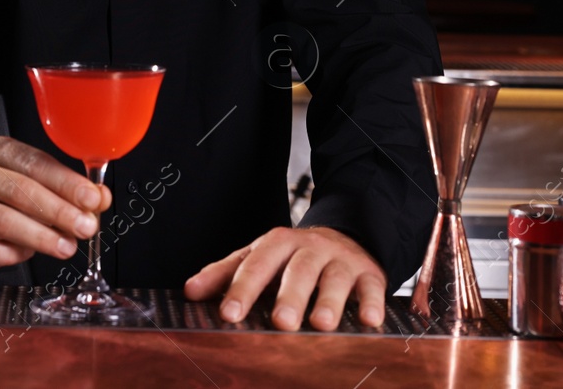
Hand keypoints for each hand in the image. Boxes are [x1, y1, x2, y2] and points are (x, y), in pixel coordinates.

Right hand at [0, 135, 111, 275]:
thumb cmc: (5, 199)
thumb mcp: (36, 187)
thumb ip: (68, 192)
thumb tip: (100, 199)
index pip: (34, 163)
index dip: (66, 182)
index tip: (93, 199)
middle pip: (18, 189)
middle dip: (57, 210)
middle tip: (85, 227)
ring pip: (0, 218)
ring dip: (38, 235)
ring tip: (66, 247)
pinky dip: (6, 253)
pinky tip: (24, 256)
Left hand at [183, 226, 385, 330]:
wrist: (343, 238)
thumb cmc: (292, 258)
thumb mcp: (258, 258)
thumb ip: (225, 274)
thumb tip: (190, 292)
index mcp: (277, 243)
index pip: (257, 264)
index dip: (242, 289)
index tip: (229, 314)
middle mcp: (310, 248)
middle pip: (298, 270)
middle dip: (289, 296)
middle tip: (280, 322)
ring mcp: (341, 260)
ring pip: (335, 278)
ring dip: (330, 301)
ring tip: (321, 324)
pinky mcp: (369, 273)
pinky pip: (372, 286)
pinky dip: (372, 303)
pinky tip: (369, 320)